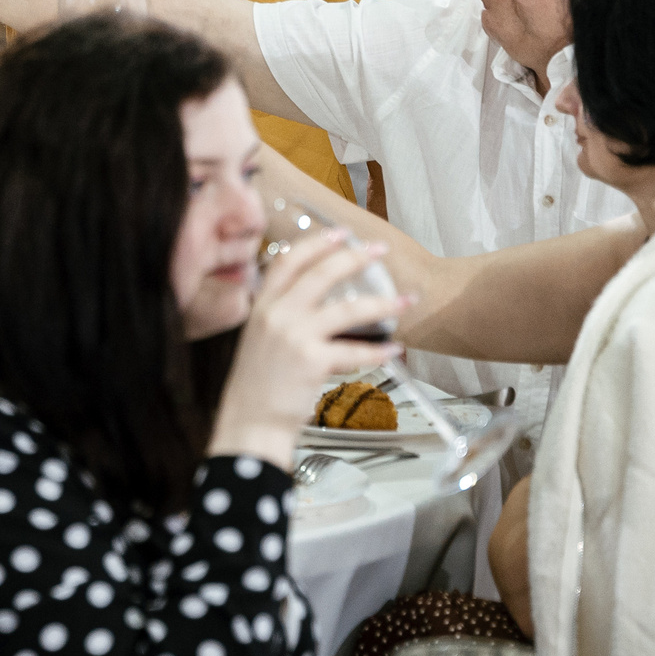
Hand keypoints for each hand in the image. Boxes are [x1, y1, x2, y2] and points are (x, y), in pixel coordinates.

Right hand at [208, 230, 404, 468]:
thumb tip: (312, 300)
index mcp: (262, 305)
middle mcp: (276, 314)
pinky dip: (378, 351)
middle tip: (379, 250)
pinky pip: (354, 351)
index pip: (288, 261)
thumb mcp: (258, 338)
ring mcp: (294, 336)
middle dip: (356, 257)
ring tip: (405, 300)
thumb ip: (280, 315)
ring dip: (383, 303)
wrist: (249, 422)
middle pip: (322, 273)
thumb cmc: (256, 386)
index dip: (317, 243)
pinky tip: (393, 349)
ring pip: (348, 309)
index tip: (341, 233)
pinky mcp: (312, 361)